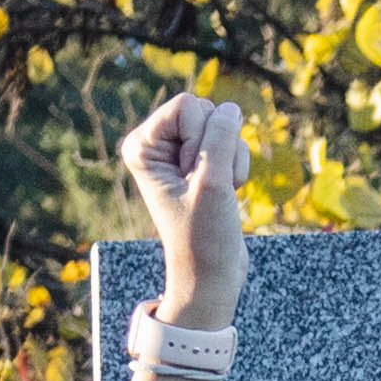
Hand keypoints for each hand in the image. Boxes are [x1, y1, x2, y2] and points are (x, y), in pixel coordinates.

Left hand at [121, 92, 251, 328]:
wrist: (211, 275)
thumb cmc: (203, 236)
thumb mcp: (213, 182)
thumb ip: (222, 137)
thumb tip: (230, 109)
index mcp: (142, 145)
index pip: (188, 106)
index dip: (201, 140)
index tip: (191, 178)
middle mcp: (157, 144)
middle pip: (206, 111)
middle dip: (218, 148)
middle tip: (205, 187)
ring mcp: (180, 152)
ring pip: (224, 126)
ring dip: (231, 159)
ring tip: (217, 192)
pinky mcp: (202, 162)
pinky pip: (233, 143)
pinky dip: (237, 167)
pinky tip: (226, 192)